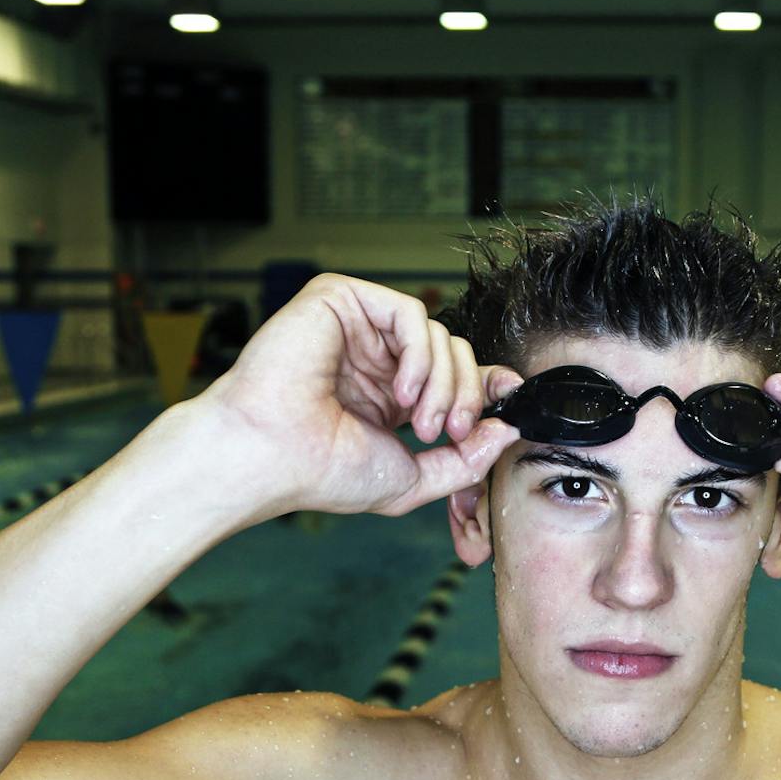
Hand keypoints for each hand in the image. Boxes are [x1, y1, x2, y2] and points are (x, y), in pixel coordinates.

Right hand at [199, 275, 520, 517]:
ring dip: (444, 383)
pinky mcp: (341, 300)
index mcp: (389, 395)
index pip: (453, 375)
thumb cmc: (320, 471)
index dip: (486, 386)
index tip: (511, 405)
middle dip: (466, 395)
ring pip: (439, 334)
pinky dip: (420, 353)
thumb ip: (464, 461)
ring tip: (421, 422)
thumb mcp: (411, 479)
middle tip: (451, 432)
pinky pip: (410, 313)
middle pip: (455, 353)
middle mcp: (376, 358)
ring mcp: (359, 328)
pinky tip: (402, 391)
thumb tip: (507, 431)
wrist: (268, 456)